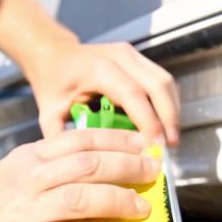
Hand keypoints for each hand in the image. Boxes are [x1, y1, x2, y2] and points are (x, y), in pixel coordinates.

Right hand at [0, 129, 159, 221]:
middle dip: (127, 166)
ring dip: (118, 200)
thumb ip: (49, 169)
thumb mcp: (13, 173)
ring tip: (142, 208)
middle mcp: (31, 179)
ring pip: (81, 197)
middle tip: (153, 173)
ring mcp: (26, 211)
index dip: (117, 140)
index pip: (81, 140)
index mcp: (30, 159)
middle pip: (88, 164)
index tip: (144, 144)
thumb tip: (95, 172)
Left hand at [23, 35, 181, 145]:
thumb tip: (81, 166)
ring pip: (165, 81)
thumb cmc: (52, 83)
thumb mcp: (49, 112)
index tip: (156, 146)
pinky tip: (165, 124)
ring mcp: (132, 55)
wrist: (54, 54)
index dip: (149, 121)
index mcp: (98, 69)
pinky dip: (167, 103)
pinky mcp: (139, 60)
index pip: (133, 94)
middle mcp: (120, 56)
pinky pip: (162, 81)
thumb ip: (63, 139)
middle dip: (169, 117)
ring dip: (172, 110)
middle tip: (170, 146)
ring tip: (171, 138)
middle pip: (158, 84)